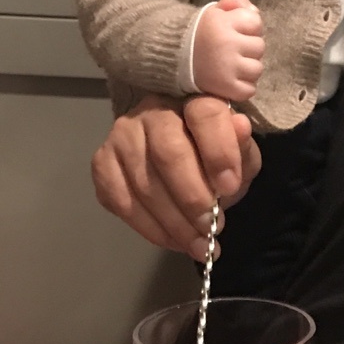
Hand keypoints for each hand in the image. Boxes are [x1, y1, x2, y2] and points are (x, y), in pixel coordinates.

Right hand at [91, 94, 260, 255]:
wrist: (178, 158)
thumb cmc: (213, 154)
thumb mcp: (239, 153)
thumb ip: (242, 147)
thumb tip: (241, 128)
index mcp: (192, 99)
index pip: (204, 114)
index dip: (219, 152)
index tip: (230, 187)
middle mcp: (152, 110)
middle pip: (168, 153)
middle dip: (193, 198)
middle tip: (212, 227)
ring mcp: (122, 136)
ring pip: (144, 183)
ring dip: (174, 223)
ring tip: (198, 245)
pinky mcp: (102, 164)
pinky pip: (121, 202)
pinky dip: (149, 228)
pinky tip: (172, 240)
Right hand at [193, 0, 264, 101]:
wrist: (171, 58)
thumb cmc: (199, 33)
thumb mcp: (214, 12)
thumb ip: (235, 3)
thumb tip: (255, 11)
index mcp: (222, 22)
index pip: (256, 22)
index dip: (248, 27)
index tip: (234, 31)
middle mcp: (226, 44)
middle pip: (259, 47)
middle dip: (248, 48)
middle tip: (232, 50)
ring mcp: (227, 68)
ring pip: (257, 69)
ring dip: (247, 68)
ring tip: (231, 65)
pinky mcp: (225, 87)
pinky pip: (249, 90)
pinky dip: (242, 87)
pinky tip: (229, 79)